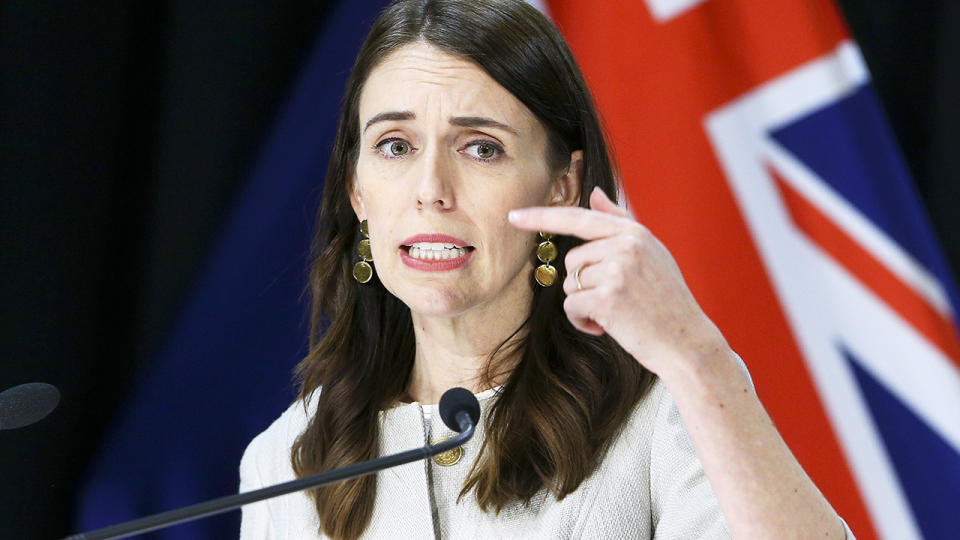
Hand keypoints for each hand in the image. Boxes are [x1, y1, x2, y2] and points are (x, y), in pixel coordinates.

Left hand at [508, 187, 726, 376]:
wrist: (687, 342)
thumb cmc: (667, 300)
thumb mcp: (651, 253)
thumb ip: (619, 221)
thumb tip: (594, 192)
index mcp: (634, 233)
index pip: (578, 218)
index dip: (542, 217)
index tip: (514, 216)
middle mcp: (625, 246)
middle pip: (571, 260)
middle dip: (584, 284)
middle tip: (616, 299)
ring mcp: (617, 272)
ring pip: (569, 285)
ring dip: (584, 305)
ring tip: (616, 314)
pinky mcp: (607, 299)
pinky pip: (571, 307)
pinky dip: (583, 322)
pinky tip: (608, 327)